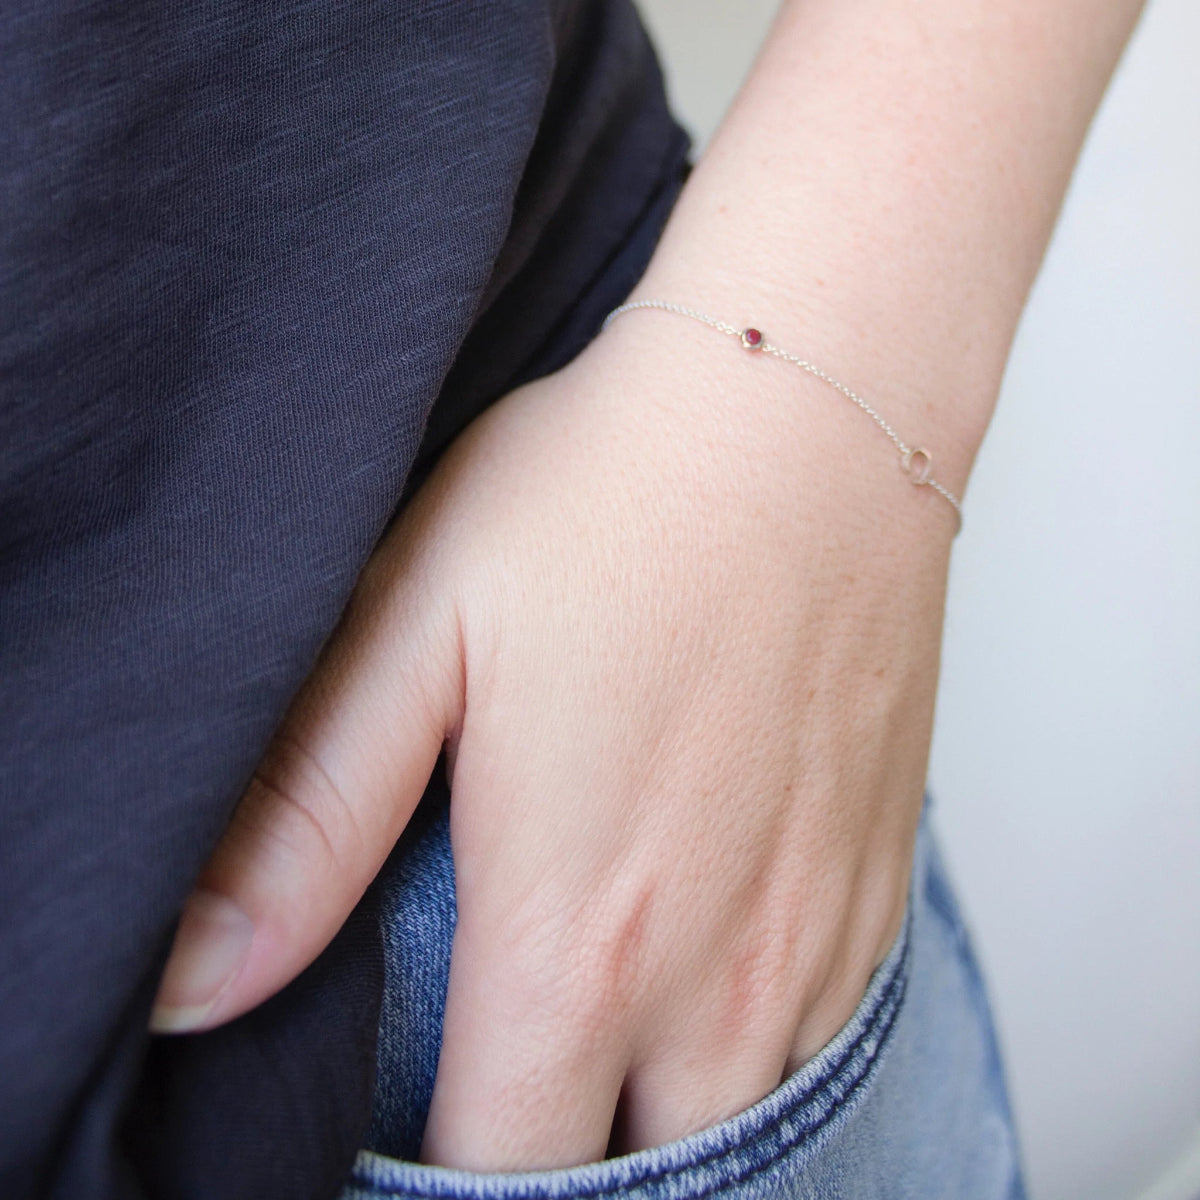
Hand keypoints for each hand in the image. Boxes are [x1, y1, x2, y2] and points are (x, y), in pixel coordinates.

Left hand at [150, 314, 952, 1169]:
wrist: (809, 411)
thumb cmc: (612, 502)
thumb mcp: (419, 627)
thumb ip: (310, 820)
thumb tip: (194, 982)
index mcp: (579, 936)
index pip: (500, 1175)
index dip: (438, 1177)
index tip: (404, 1125)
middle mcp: (721, 977)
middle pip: (632, 1178)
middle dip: (556, 1161)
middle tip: (501, 1077)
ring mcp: (819, 938)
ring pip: (739, 1129)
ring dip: (660, 1115)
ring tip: (598, 1038)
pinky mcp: (881, 885)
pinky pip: (823, 1045)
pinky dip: (750, 1048)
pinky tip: (703, 966)